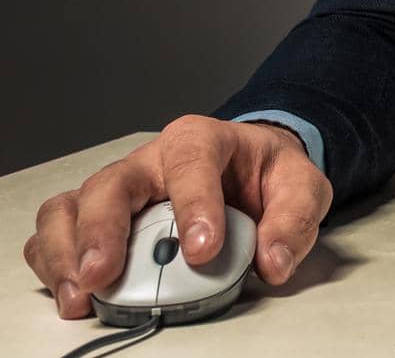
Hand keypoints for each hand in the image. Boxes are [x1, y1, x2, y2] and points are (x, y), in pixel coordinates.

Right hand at [22, 115, 332, 318]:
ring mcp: (119, 188)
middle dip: (104, 230)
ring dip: (67, 251)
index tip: (202, 251)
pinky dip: (55, 261)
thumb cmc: (267, 174)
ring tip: (81, 294)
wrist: (250, 169)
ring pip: (72, 207)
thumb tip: (273, 262)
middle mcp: (150, 160)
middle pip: (112, 183)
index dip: (194, 205)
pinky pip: (59, 231)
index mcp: (201, 140)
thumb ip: (294, 219)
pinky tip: (72, 294)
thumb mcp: (301, 186)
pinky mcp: (98, 217)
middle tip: (106, 275)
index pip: (192, 163)